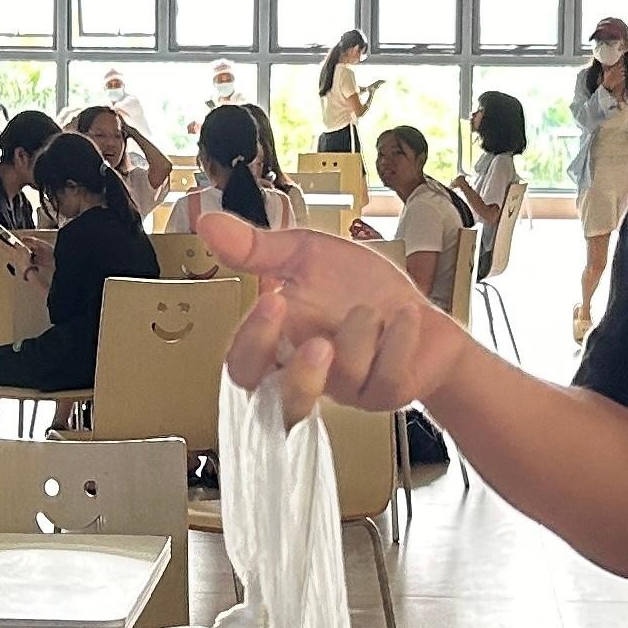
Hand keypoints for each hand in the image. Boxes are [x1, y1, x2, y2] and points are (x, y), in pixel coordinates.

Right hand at [208, 208, 467, 413]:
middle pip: (285, 404)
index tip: (273, 299)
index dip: (253, 342)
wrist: (419, 308)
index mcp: (281, 344)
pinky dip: (398, 337)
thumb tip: (208, 223)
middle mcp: (310, 374)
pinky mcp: (386, 392)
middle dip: (301, 374)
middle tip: (319, 344)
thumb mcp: (306, 256)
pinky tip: (403, 316)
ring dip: (360, 335)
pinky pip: (386, 375)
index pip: (245, 365)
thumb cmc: (359, 288)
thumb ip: (257, 248)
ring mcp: (349, 389)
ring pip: (342, 381)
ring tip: (370, 308)